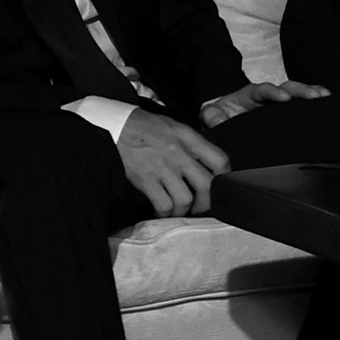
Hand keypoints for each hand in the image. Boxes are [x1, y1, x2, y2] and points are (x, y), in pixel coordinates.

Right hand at [116, 109, 231, 215]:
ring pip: (185, 200)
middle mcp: (179, 154)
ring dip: (182, 210)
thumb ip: (193, 143)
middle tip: (199, 206)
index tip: (218, 185)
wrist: (115, 126)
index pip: (220, 160)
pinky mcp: (146, 180)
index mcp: (189, 138)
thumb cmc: (145, 127)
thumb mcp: (175, 127)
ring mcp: (162, 168)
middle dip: (206, 202)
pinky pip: (163, 205)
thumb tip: (207, 163)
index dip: (224, 177)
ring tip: (177, 209)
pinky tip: (161, 209)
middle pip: (206, 186)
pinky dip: (164, 213)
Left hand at [197, 79, 329, 125]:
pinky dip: (313, 100)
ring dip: (311, 93)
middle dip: (300, 90)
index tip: (284, 98)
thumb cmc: (220, 117)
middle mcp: (266, 95)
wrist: (225, 120)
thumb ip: (211, 116)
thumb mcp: (211, 115)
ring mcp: (277, 102)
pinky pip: (301, 103)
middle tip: (314, 96)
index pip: (262, 89)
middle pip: (286, 87)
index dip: (273, 92)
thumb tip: (218, 120)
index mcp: (248, 95)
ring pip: (296, 93)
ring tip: (325, 97)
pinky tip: (327, 101)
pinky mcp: (284, 111)